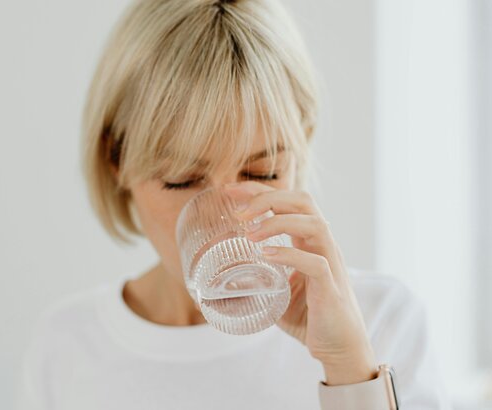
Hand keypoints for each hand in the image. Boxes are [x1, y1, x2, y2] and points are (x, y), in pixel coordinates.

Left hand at [224, 181, 378, 385]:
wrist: (340, 348)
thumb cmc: (309, 317)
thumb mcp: (276, 293)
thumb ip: (255, 281)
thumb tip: (218, 281)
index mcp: (309, 241)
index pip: (287, 202)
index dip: (259, 191)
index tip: (229, 190)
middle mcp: (322, 245)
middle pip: (303, 201)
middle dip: (268, 198)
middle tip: (239, 211)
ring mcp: (330, 264)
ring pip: (314, 224)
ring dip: (278, 223)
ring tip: (250, 234)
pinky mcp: (331, 288)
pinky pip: (316, 262)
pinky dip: (290, 255)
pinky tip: (267, 256)